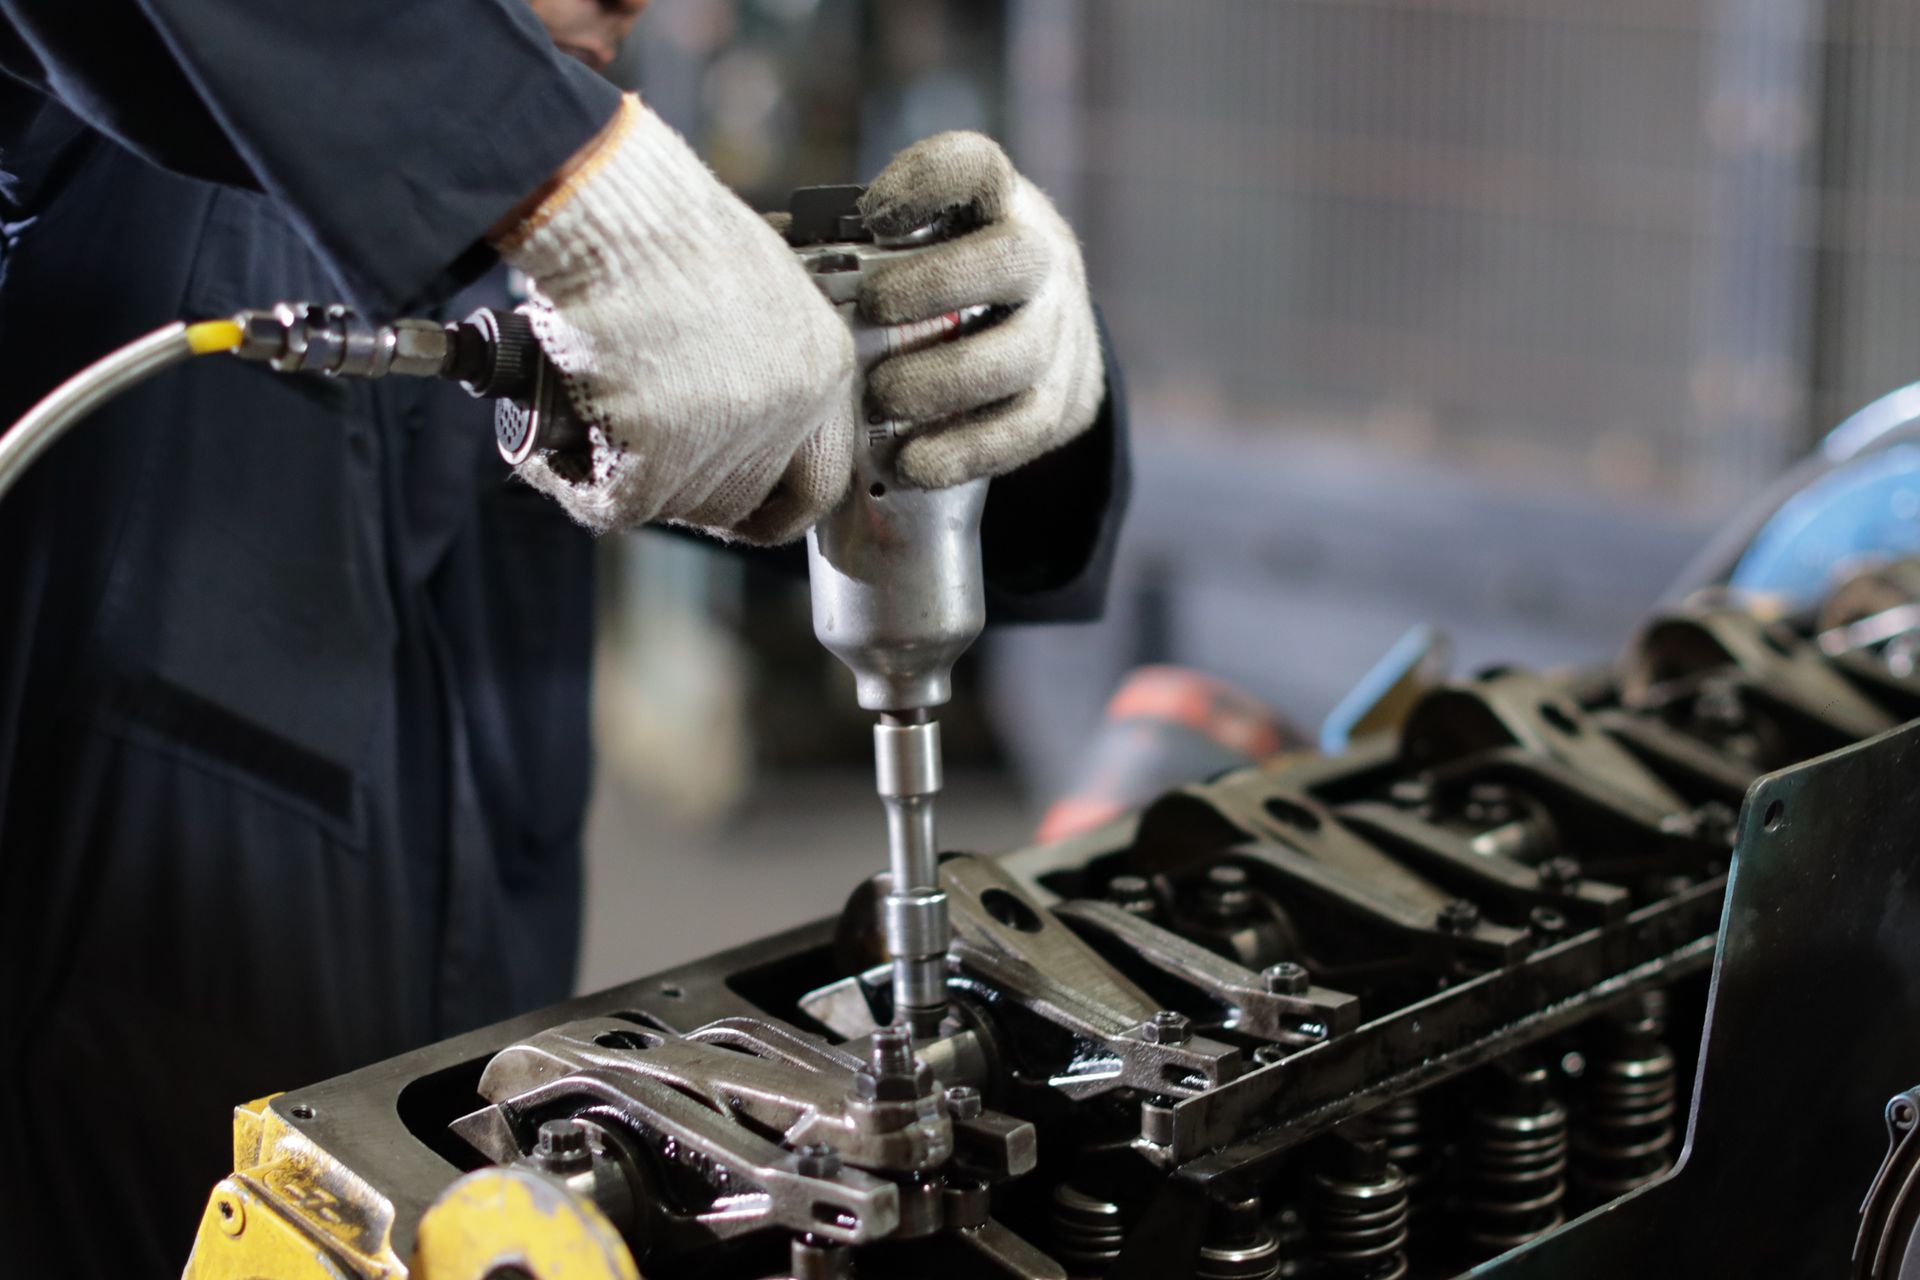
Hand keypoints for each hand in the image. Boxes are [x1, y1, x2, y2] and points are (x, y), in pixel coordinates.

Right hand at [498, 96, 854, 543]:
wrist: (612, 208)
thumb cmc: (665, 224)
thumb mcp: (751, 286)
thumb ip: (757, 356)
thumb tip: (718, 403)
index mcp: (824, 363)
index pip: (819, 481)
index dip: (770, 504)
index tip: (739, 509)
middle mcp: (792, 407)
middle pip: (739, 501)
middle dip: (684, 491)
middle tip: (637, 461)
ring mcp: (730, 433)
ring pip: (673, 504)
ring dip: (624, 478)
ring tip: (585, 422)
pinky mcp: (662, 453)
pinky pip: (613, 502)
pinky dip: (574, 481)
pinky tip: (554, 448)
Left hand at [857, 132, 1104, 488]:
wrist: (1046, 347)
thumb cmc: (945, 283)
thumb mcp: (919, 245)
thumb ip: (850, 243)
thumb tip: (762, 253)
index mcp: (997, 203)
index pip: (976, 167)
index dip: (929, 181)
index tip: (874, 214)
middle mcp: (1042, 258)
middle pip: (1013, 258)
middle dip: (939, 284)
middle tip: (873, 308)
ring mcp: (1061, 332)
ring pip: (1021, 353)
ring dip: (945, 380)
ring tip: (882, 400)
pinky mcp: (1064, 402)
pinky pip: (1022, 430)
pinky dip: (963, 451)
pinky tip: (911, 465)